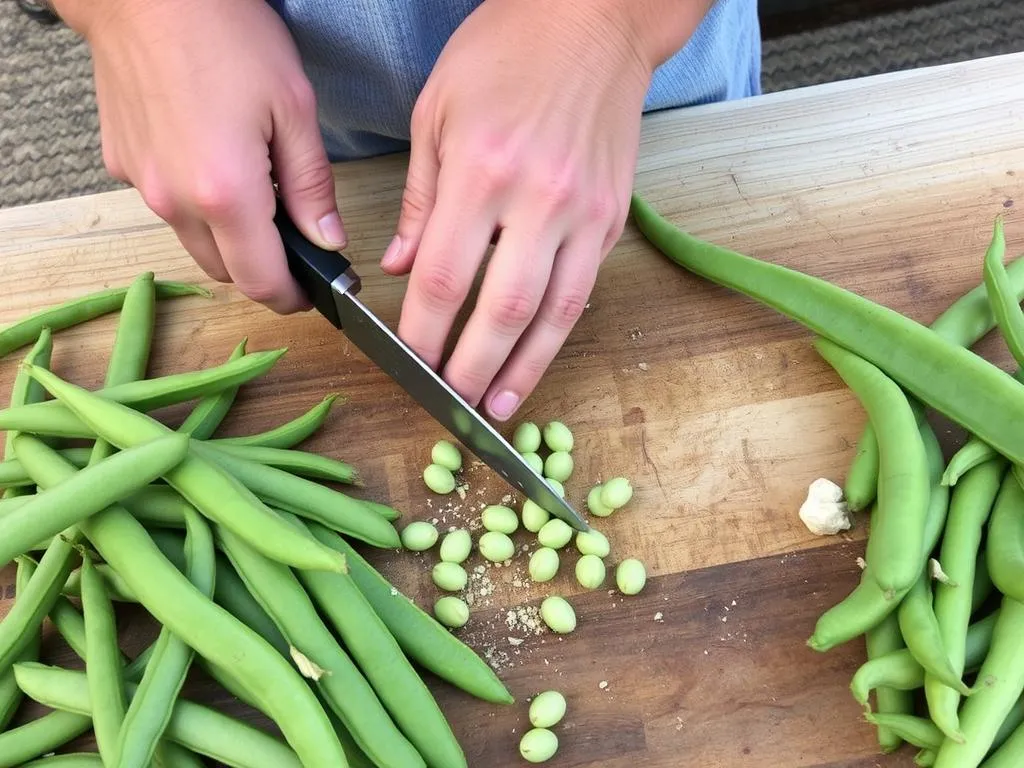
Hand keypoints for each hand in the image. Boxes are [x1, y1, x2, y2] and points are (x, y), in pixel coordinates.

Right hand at [59, 0, 345, 313]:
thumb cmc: (224, 33)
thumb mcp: (293, 108)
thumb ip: (312, 185)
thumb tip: (328, 238)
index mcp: (227, 194)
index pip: (261, 282)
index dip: (292, 298)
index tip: (311, 293)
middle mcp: (177, 201)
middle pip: (226, 272)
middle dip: (262, 270)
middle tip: (293, 243)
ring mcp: (144, 185)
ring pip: (195, 244)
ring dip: (228, 239)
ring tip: (256, 193)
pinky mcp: (123, 165)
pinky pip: (168, 207)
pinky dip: (196, 204)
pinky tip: (213, 162)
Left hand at [383, 0, 702, 420]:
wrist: (595, 21)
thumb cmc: (506, 53)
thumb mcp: (436, 112)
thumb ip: (422, 199)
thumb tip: (403, 268)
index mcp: (482, 169)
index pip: (447, 276)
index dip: (424, 331)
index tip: (408, 361)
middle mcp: (538, 198)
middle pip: (501, 309)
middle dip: (471, 368)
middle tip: (450, 403)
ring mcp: (583, 212)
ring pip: (552, 313)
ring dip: (523, 368)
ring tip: (498, 407)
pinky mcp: (612, 217)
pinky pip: (583, 290)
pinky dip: (558, 333)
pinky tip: (537, 359)